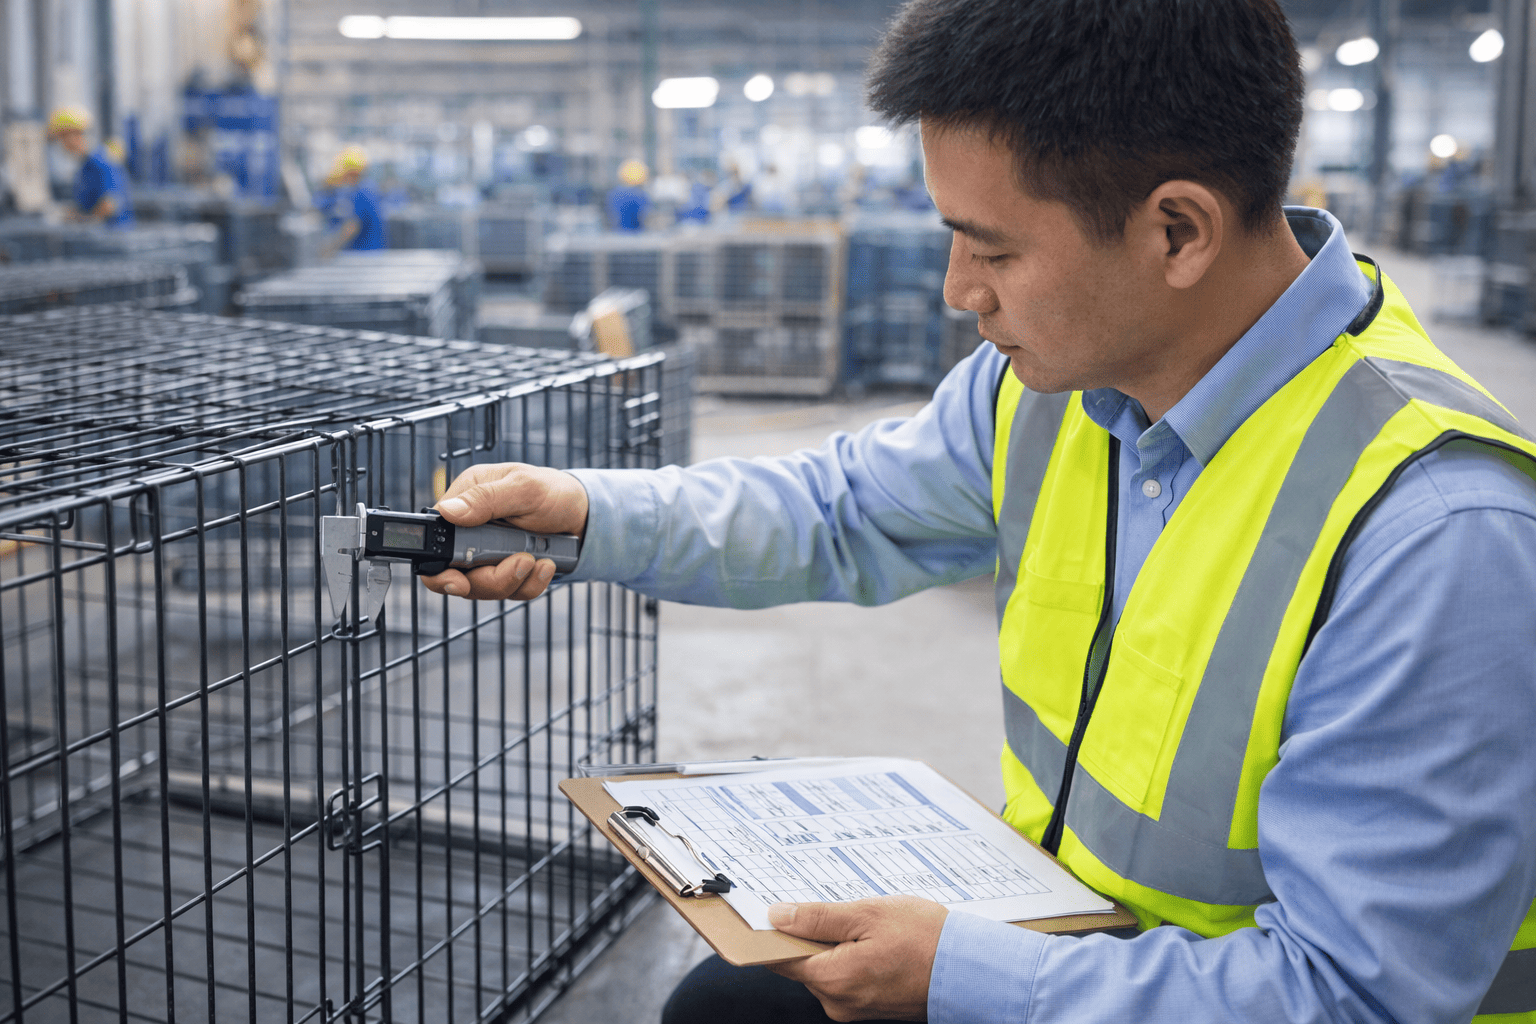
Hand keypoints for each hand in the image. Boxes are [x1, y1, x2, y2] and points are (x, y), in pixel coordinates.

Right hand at [420, 462, 589, 601]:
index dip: (439, 567)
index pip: (434, 539)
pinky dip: (529, 585)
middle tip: (521, 563)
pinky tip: (546, 566)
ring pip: (483, 588)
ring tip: (540, 560)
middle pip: (456, 574)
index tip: (458, 581)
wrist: (584, 513)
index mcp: (465, 500)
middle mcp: (469, 530)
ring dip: (513, 580)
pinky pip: (509, 592)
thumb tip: (448, 510)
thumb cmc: (553, 491)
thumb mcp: (524, 487)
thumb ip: (486, 498)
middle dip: (489, 578)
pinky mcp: (504, 571)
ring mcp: (486, 554)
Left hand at [765, 896, 946, 1021]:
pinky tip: (876, 940)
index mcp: (833, 979)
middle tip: (839, 909)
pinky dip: (853, 956)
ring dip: (836, 944)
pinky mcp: (871, 1006)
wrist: (973, 970)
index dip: (772, 933)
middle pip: (803, 963)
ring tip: (867, 924)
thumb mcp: (868, 914)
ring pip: (827, 968)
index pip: (780, 958)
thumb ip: (818, 917)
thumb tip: (778, 916)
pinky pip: (847, 977)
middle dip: (812, 934)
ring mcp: (855, 1008)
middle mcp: (838, 1002)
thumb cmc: (927, 939)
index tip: (771, 910)